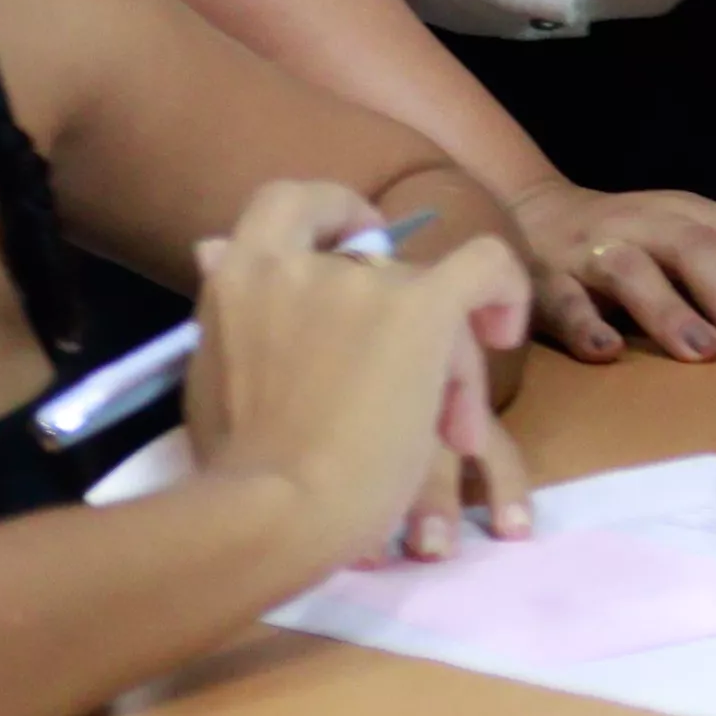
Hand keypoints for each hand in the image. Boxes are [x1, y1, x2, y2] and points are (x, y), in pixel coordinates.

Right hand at [182, 179, 534, 569]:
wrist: (271, 512)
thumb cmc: (237, 471)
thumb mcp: (213, 378)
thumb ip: (230, 315)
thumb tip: (211, 248)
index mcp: (239, 276)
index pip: (288, 203)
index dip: (331, 216)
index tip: (354, 250)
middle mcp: (298, 262)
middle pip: (377, 264)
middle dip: (397, 319)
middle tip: (406, 391)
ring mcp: (360, 280)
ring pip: (428, 290)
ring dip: (443, 356)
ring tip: (444, 436)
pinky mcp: (419, 308)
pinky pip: (484, 265)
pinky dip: (503, 291)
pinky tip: (504, 332)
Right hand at [509, 176, 715, 365]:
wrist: (527, 213)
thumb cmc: (627, 244)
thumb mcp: (679, 238)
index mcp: (686, 212)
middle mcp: (642, 222)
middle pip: (695, 247)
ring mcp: (590, 248)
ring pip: (632, 269)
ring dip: (670, 311)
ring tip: (701, 352)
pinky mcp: (543, 277)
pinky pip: (563, 298)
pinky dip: (585, 325)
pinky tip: (607, 352)